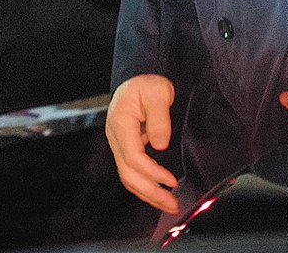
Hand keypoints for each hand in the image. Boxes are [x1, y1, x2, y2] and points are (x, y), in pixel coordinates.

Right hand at [105, 74, 179, 212]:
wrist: (137, 81)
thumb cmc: (147, 84)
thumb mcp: (158, 92)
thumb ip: (159, 117)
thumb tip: (160, 145)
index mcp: (120, 122)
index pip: (133, 156)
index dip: (151, 172)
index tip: (170, 181)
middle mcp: (115, 137)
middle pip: (128, 173)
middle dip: (150, 192)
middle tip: (172, 204)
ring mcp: (118, 145)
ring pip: (128, 177)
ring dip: (148, 194)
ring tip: (168, 205)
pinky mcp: (125, 149)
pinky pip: (131, 173)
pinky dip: (144, 186)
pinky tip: (157, 194)